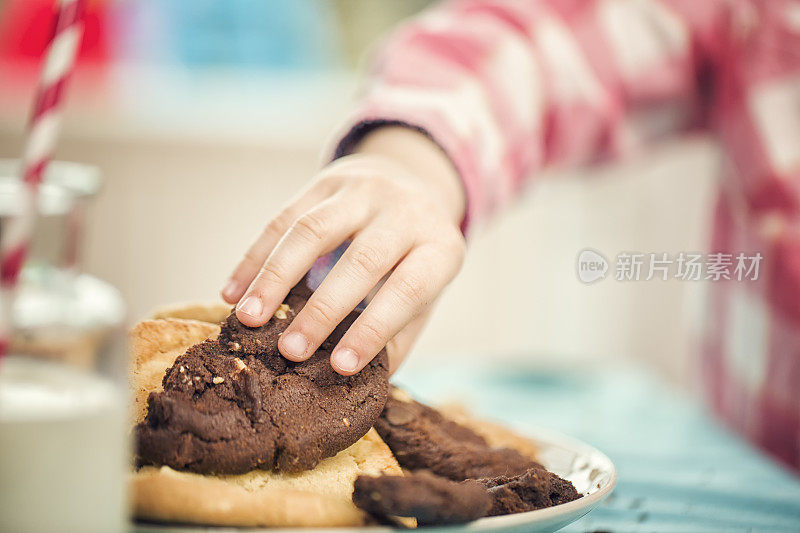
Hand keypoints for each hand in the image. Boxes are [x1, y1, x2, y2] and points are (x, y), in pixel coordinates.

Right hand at [221, 127, 465, 374]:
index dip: (373, 329)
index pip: (408, 290)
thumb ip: (398, 336)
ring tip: (248, 318)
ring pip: (312, 230)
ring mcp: (364, 190)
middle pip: (362, 260)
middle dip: (322, 310)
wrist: (410, 182)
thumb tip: (362, 389)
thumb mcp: (426, 293)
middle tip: (290, 351)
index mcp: (439, 248)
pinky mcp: (326, 181)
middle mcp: (405, 213)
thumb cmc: (415, 257)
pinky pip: (283, 218)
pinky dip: (254, 257)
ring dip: (275, 277)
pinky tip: (233, 292)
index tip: (341, 367)